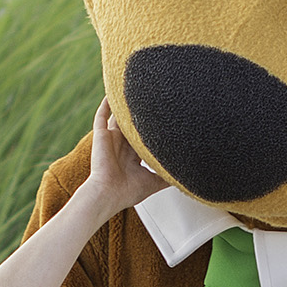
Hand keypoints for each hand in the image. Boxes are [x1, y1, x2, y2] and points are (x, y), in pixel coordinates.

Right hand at [86, 96, 166, 217]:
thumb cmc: (127, 192)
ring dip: (123, 108)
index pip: (143, 140)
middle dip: (141, 116)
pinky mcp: (101, 136)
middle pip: (132, 127)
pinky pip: (101, 116)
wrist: (108, 193)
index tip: (165, 122)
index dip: (152, 132)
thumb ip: (167, 176)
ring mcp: (110, 140)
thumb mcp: (154, 182)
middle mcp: (121, 147)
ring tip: (133, 93)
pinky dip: (106, 105)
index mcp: (132, 157)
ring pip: (117, 119)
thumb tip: (185, 177)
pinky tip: (112, 94)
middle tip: (155, 102)